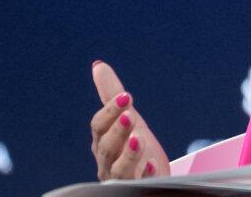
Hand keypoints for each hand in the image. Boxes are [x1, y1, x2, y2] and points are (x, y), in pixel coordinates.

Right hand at [89, 60, 170, 180]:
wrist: (148, 176)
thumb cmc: (132, 145)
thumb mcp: (125, 118)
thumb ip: (112, 96)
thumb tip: (98, 65)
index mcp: (103, 141)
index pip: (99, 126)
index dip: (110, 111)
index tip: (126, 96)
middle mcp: (108, 161)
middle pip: (107, 148)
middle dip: (117, 131)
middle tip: (130, 115)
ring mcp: (122, 177)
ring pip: (119, 169)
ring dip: (129, 154)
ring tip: (139, 138)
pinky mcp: (138, 188)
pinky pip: (139, 185)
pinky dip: (144, 175)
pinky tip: (152, 165)